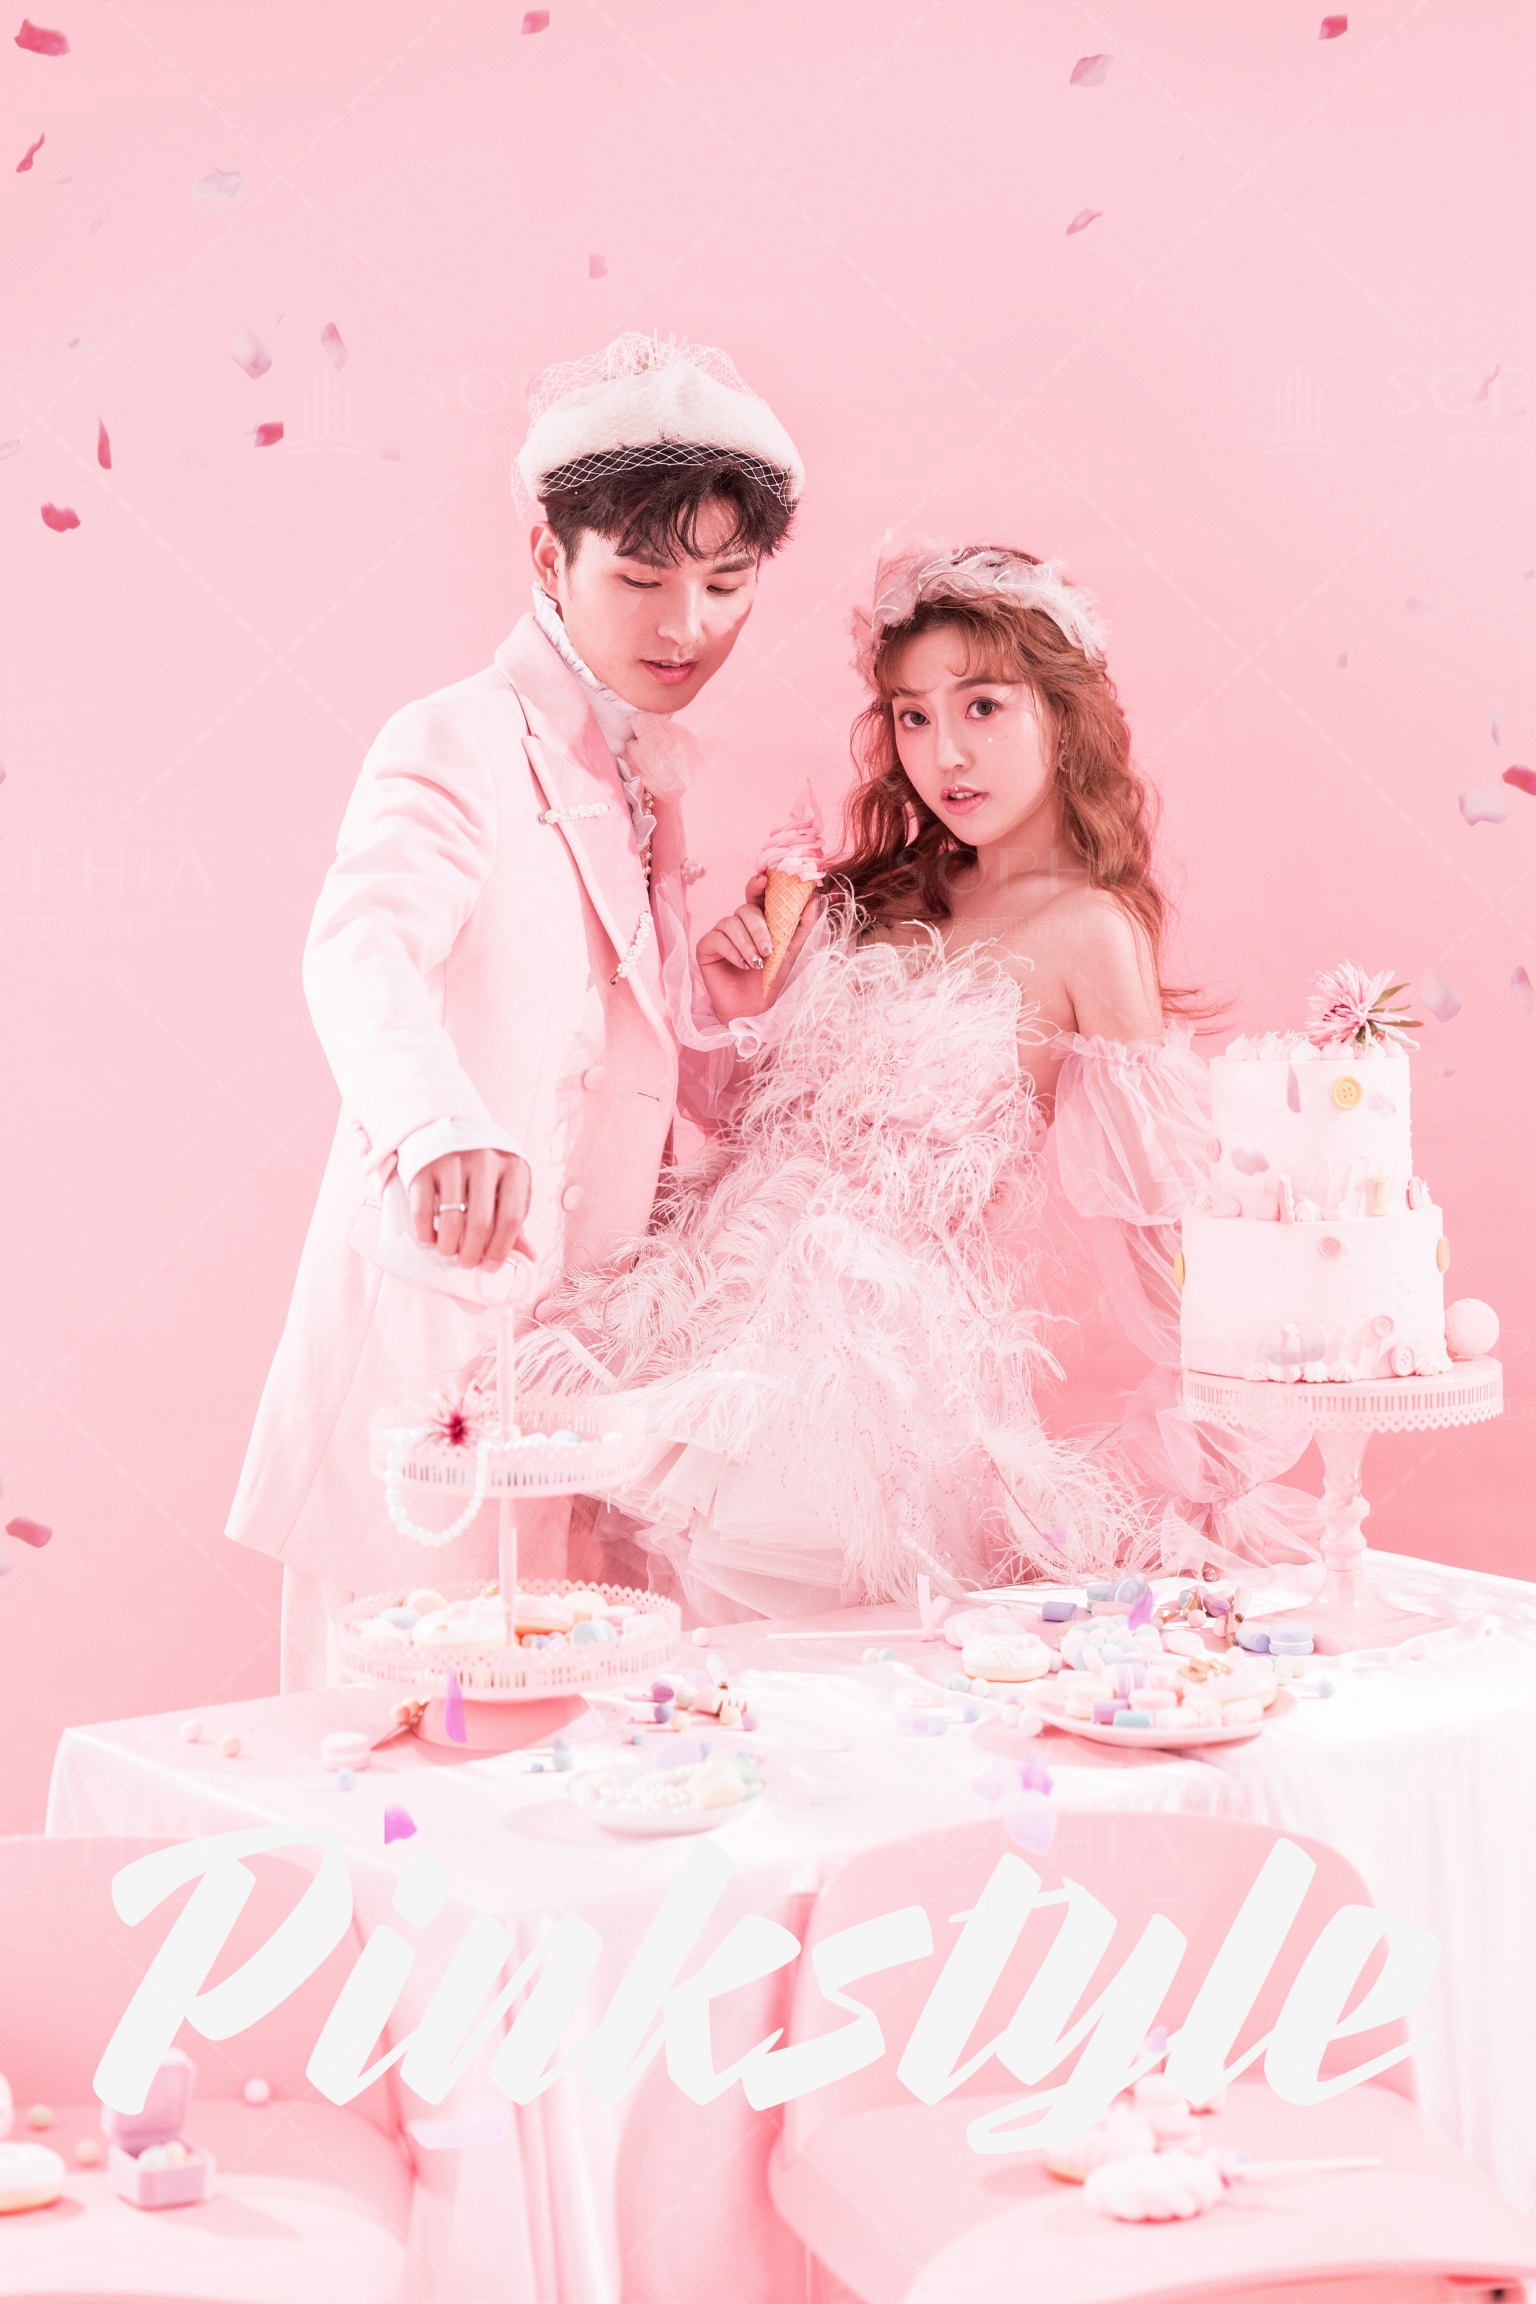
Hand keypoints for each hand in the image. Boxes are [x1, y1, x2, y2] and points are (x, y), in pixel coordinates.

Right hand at [410, 1149, 533, 1269]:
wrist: (445, 1128)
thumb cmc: (481, 1168)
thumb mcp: (504, 1186)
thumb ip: (513, 1219)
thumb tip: (529, 1257)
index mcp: (513, 1166)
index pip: (512, 1217)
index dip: (501, 1248)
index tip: (491, 1267)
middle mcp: (484, 1160)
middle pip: (481, 1222)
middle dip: (472, 1253)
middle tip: (466, 1263)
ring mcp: (452, 1161)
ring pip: (451, 1220)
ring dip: (449, 1247)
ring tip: (449, 1251)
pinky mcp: (423, 1167)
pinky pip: (422, 1212)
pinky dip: (425, 1234)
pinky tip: (430, 1239)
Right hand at [696, 873, 820, 1025]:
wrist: (753, 1007)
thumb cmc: (769, 979)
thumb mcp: (790, 951)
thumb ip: (801, 926)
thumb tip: (815, 900)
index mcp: (757, 920)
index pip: (757, 896)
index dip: (758, 885)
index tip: (764, 879)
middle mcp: (738, 923)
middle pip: (745, 909)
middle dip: (758, 928)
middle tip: (768, 950)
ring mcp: (720, 933)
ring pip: (730, 923)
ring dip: (747, 944)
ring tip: (756, 963)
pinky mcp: (706, 946)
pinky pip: (717, 938)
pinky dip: (732, 952)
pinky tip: (742, 965)